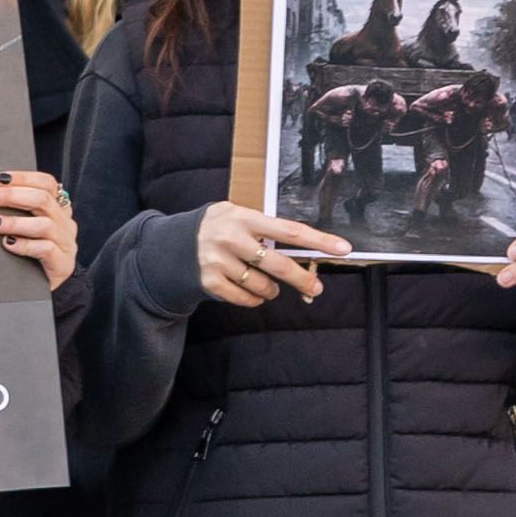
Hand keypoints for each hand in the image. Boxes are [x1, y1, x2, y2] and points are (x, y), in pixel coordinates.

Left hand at [0, 169, 76, 289]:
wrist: (41, 287)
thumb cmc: (27, 252)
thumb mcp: (24, 226)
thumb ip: (14, 209)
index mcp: (57, 209)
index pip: (47, 184)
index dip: (24, 177)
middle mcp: (64, 223)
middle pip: (43, 200)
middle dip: (12, 196)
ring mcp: (66, 243)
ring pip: (44, 225)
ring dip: (14, 222)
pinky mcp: (62, 263)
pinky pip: (45, 249)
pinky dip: (24, 245)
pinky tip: (7, 244)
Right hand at [196, 206, 339, 308]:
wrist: (172, 245)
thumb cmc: (219, 231)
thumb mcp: (238, 218)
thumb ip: (266, 231)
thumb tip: (307, 256)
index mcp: (242, 217)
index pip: (289, 231)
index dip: (318, 241)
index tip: (343, 248)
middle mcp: (229, 238)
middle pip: (279, 264)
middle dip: (302, 279)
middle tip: (315, 288)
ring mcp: (217, 260)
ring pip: (262, 285)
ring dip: (271, 290)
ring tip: (266, 285)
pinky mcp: (209, 281)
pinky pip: (245, 298)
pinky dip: (253, 299)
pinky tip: (250, 292)